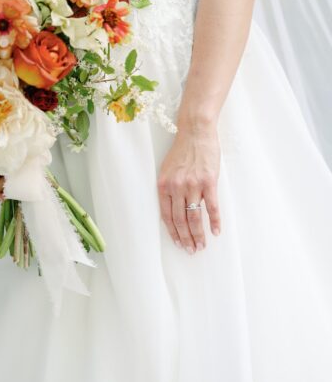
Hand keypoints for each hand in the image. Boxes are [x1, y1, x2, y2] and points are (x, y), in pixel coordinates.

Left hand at [158, 126, 220, 253]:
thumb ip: (169, 188)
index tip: (178, 243)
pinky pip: (212, 207)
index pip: (166, 216)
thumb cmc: (183, 150)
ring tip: (202, 246)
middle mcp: (176, 187)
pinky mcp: (209, 182)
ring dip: (198, 235)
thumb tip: (174, 209)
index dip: (173, 232)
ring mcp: (193, 185)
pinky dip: (215, 221)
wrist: (196, 131)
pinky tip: (216, 231)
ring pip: (194, 217)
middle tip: (191, 250)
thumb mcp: (168, 169)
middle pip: (180, 220)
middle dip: (186, 239)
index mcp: (164, 185)